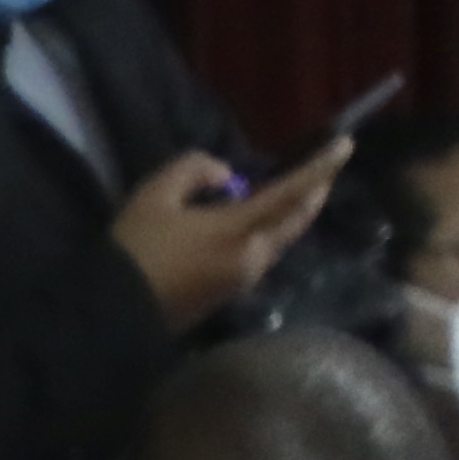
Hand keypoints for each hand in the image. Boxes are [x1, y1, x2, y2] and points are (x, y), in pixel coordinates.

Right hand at [112, 140, 347, 330]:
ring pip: (281, 240)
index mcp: (239, 229)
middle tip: (326, 171)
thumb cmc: (136, 249)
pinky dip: (270, 232)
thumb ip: (195, 170)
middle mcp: (253, 257)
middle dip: (314, 193)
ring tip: (294, 194)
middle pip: (296, 221)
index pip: (292, 192)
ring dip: (293, 215)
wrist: (113, 314)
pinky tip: (258, 224)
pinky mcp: (227, 295)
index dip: (320, 166)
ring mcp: (242, 280)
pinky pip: (261, 255)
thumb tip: (226, 177)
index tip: (345, 145)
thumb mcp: (155, 193)